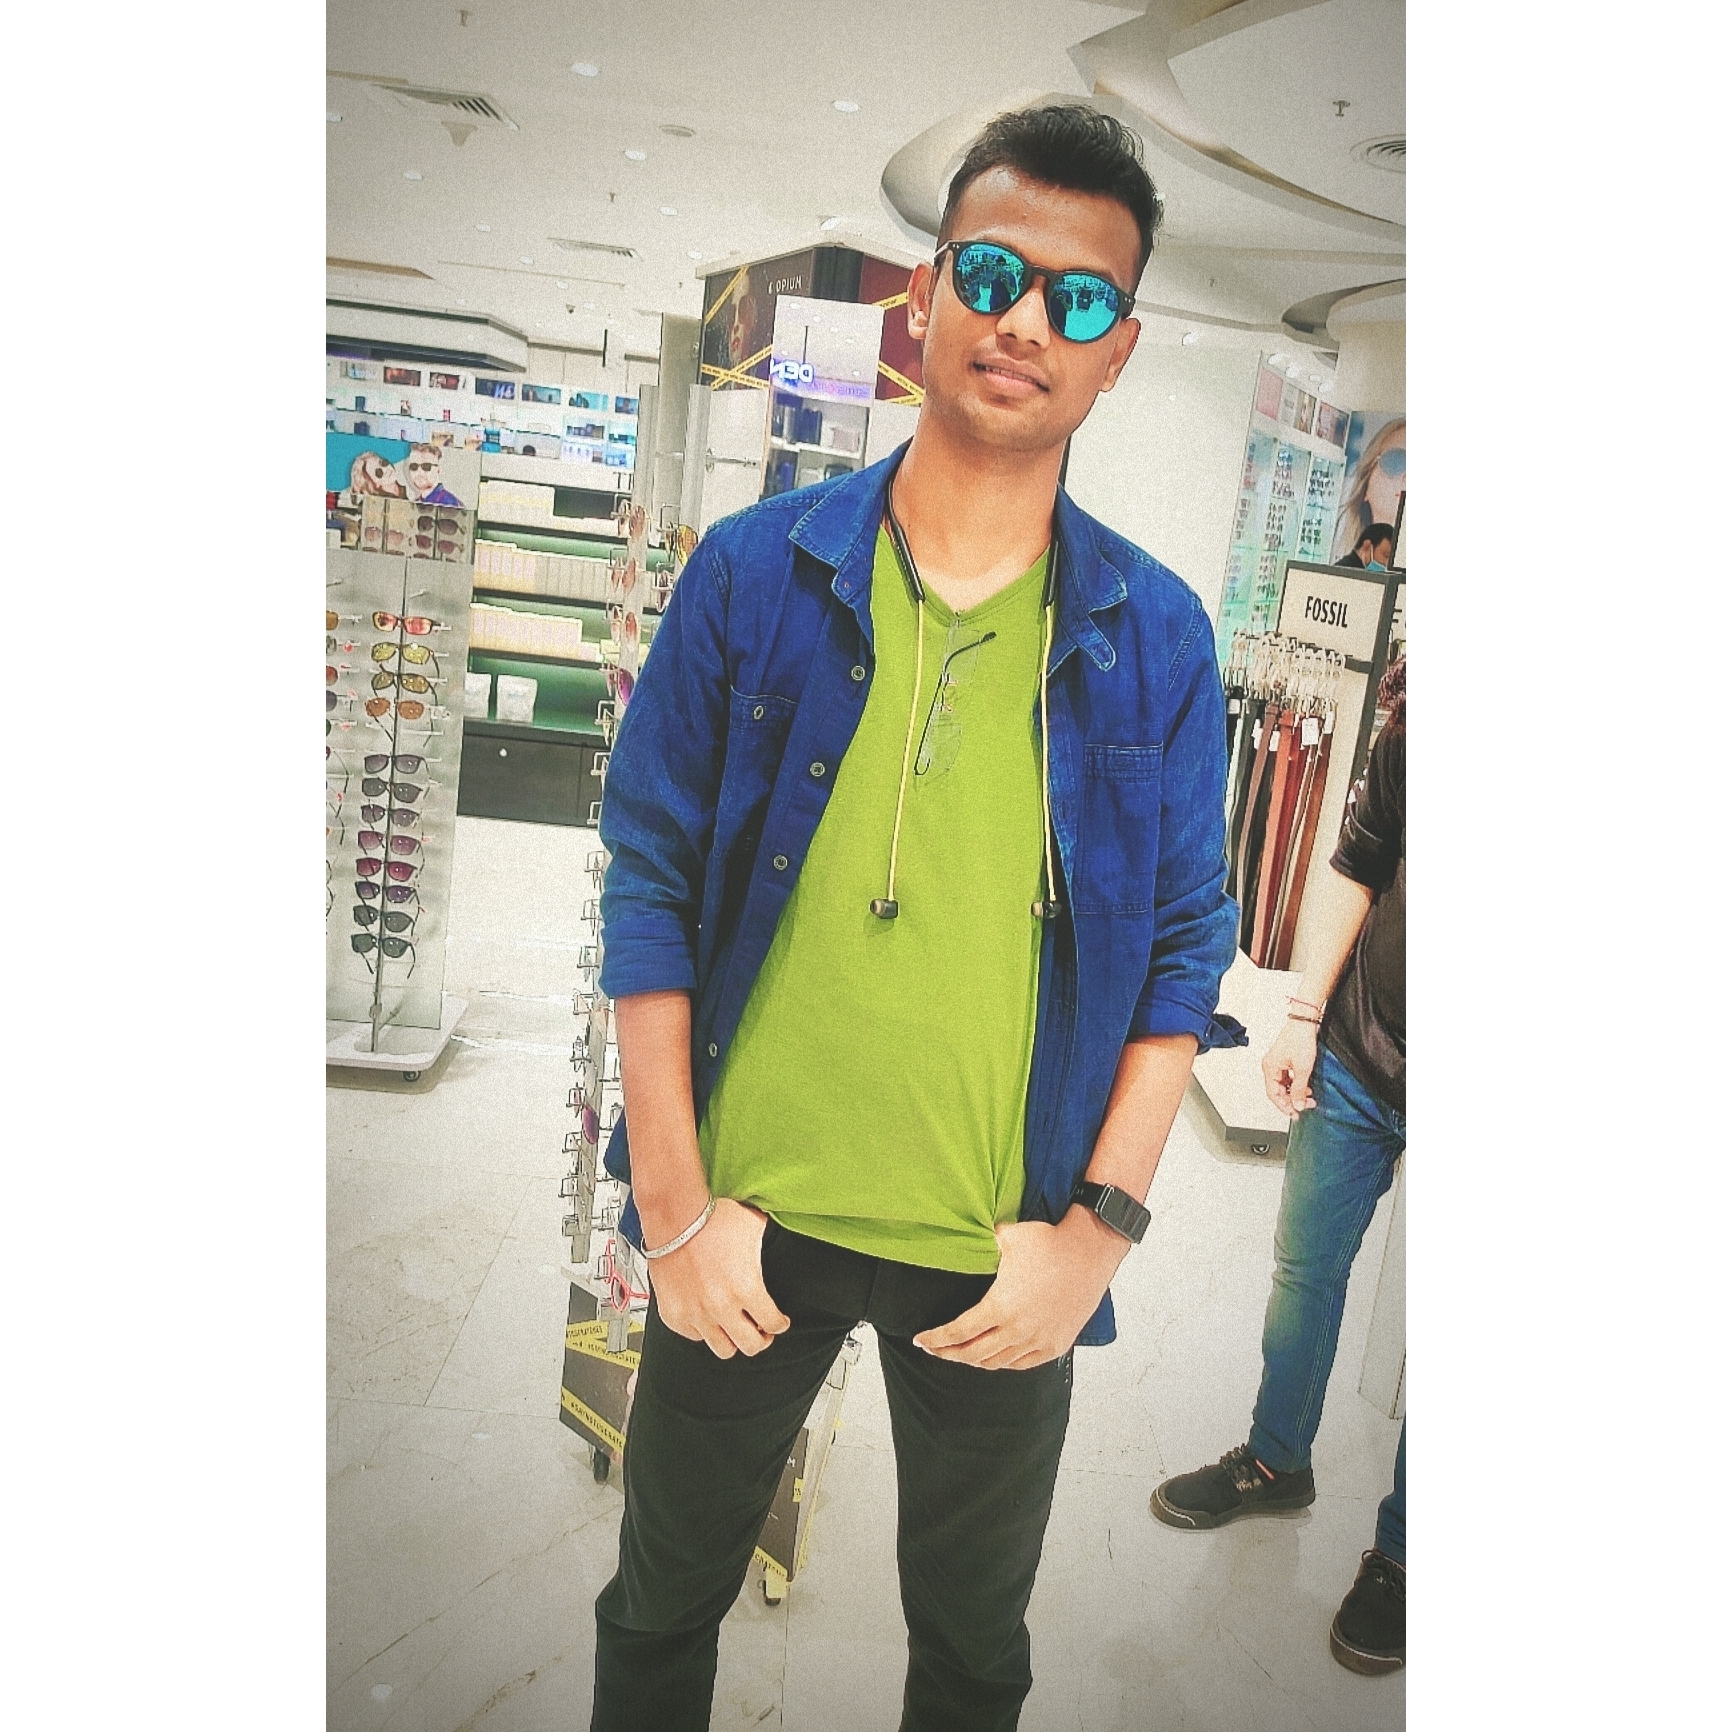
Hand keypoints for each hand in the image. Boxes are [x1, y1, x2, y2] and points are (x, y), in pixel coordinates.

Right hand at [645, 1198, 789, 1359]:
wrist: (674, 1216)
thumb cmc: (711, 1218)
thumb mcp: (754, 1227)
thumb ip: (769, 1244)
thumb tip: (783, 1243)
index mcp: (747, 1288)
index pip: (773, 1325)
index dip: (779, 1324)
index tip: (778, 1322)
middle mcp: (721, 1306)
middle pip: (751, 1346)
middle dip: (760, 1339)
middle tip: (760, 1331)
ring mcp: (696, 1314)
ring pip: (723, 1349)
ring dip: (732, 1339)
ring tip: (734, 1327)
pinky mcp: (674, 1315)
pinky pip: (695, 1337)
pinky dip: (703, 1330)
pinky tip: (708, 1316)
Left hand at [911, 1211, 1128, 1370]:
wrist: (1089, 1251)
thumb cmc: (1049, 1242)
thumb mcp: (1005, 1237)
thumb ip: (979, 1244)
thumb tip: (959, 1236)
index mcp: (1000, 1306)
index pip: (958, 1333)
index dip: (936, 1340)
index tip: (921, 1341)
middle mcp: (1018, 1330)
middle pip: (973, 1354)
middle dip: (949, 1354)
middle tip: (934, 1350)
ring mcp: (1039, 1340)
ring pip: (997, 1363)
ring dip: (975, 1360)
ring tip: (961, 1353)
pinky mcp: (1055, 1345)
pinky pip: (1022, 1364)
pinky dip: (1003, 1363)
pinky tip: (994, 1357)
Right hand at [1262, 1018, 1319, 1116]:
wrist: (1305, 1021)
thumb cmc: (1300, 1038)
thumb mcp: (1302, 1068)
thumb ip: (1299, 1089)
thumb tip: (1298, 1104)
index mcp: (1269, 1068)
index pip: (1273, 1094)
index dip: (1284, 1106)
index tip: (1295, 1114)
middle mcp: (1271, 1066)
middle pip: (1278, 1091)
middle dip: (1292, 1100)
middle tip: (1305, 1106)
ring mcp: (1278, 1063)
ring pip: (1284, 1085)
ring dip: (1295, 1093)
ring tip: (1308, 1097)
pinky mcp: (1285, 1059)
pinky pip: (1288, 1078)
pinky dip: (1297, 1084)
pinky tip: (1306, 1087)